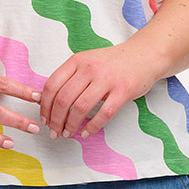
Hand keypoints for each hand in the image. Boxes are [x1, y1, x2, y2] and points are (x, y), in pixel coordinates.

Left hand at [39, 40, 162, 139]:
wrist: (144, 55)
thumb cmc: (112, 62)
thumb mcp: (87, 61)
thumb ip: (68, 77)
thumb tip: (45, 99)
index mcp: (77, 60)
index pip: (52, 85)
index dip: (44, 106)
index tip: (44, 119)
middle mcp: (90, 68)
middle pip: (63, 99)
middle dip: (55, 120)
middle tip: (54, 132)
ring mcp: (107, 79)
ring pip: (80, 108)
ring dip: (70, 125)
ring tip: (68, 133)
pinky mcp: (123, 91)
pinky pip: (103, 114)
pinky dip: (92, 127)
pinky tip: (86, 132)